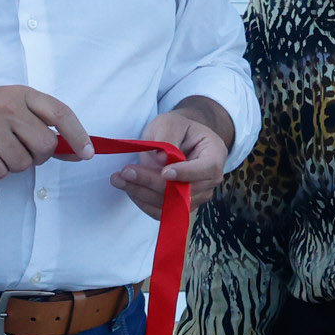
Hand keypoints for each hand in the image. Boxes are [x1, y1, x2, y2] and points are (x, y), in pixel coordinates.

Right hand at [0, 85, 88, 180]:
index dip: (79, 135)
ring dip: (12, 164)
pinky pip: (0, 173)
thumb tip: (76, 150)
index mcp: (20, 94)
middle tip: (19, 149)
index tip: (88, 153)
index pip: (60, 113)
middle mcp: (6, 107)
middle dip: (37, 156)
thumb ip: (39, 123)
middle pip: (44, 147)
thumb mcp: (8, 105)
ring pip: (22, 164)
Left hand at [111, 108, 230, 215]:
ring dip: (142, 193)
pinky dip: (143, 202)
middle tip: (126, 172)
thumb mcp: (170, 123)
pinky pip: (162, 212)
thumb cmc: (177, 128)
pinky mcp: (181, 206)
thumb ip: (167, 137)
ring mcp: (197, 196)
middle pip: (185, 189)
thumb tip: (161, 160)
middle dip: (152, 182)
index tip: (164, 172)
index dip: (186, 173)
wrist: (179, 139)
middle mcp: (210, 180)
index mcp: (215, 154)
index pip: (206, 169)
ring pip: (171, 204)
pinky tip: (128, 188)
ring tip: (119, 178)